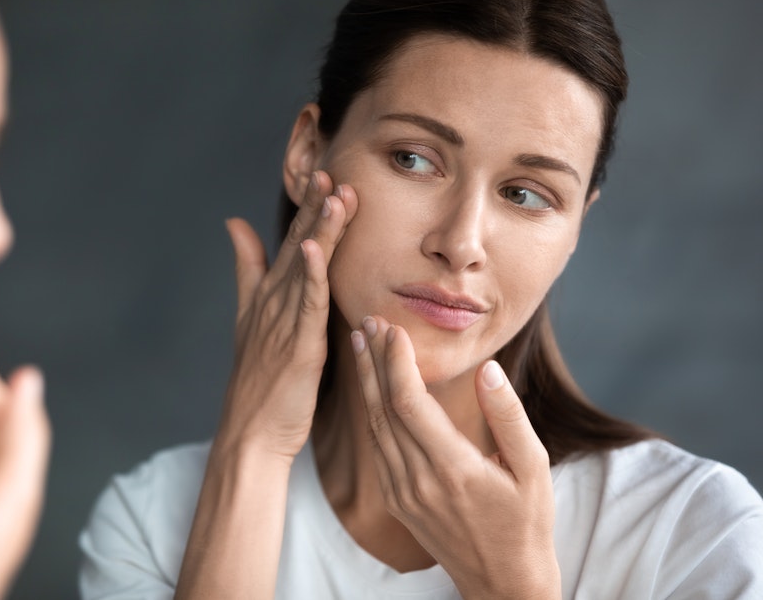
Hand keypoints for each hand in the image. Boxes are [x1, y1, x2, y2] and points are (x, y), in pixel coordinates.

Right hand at [218, 170, 356, 461]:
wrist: (250, 433)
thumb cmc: (257, 382)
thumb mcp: (249, 317)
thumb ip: (246, 269)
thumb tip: (234, 223)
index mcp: (269, 296)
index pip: (292, 243)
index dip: (308, 209)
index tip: (324, 174)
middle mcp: (274, 302)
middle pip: (298, 246)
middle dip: (314, 208)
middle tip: (329, 169)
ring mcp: (284, 322)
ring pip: (306, 267)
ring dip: (319, 230)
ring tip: (333, 194)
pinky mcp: (297, 345)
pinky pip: (307, 304)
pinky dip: (311, 274)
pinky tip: (315, 247)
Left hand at [351, 316, 559, 598]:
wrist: (502, 582)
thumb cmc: (526, 523)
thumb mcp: (533, 469)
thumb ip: (508, 417)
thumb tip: (488, 370)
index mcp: (453, 469)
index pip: (409, 404)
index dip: (396, 362)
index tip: (393, 328)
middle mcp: (419, 481)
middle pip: (383, 409)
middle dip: (374, 361)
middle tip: (369, 322)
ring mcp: (402, 493)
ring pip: (374, 427)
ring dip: (365, 383)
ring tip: (362, 345)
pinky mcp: (396, 500)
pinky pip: (377, 448)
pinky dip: (371, 411)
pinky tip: (370, 388)